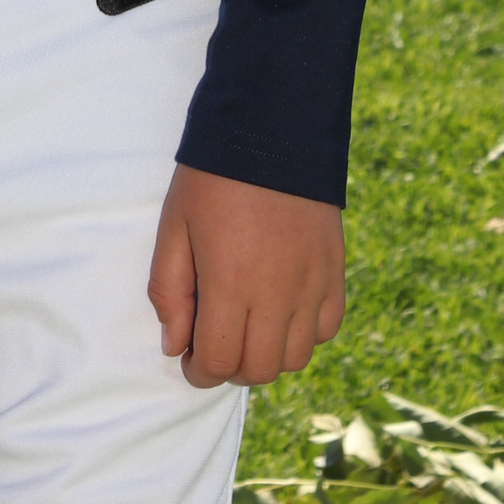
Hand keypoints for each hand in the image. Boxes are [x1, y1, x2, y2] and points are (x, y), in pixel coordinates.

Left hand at [148, 164, 344, 389]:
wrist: (271, 130)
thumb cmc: (212, 179)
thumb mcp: (173, 227)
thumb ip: (168, 291)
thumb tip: (175, 346)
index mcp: (229, 283)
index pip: (219, 362)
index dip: (199, 372)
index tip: (189, 360)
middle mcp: (277, 293)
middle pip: (258, 370)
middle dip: (230, 369)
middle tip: (214, 346)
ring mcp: (312, 285)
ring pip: (295, 359)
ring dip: (267, 356)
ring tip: (246, 329)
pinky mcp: (335, 273)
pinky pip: (326, 329)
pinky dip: (303, 334)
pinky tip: (281, 312)